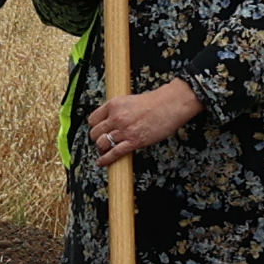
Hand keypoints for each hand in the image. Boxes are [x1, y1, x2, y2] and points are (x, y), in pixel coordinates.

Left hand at [85, 81, 201, 163]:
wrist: (170, 105)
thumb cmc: (155, 102)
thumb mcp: (129, 101)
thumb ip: (119, 111)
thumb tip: (112, 121)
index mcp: (114, 105)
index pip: (93, 119)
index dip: (94, 127)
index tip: (97, 131)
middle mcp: (116, 117)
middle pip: (95, 133)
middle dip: (96, 139)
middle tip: (101, 142)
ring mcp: (124, 130)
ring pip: (102, 144)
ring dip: (101, 149)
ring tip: (104, 151)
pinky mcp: (133, 141)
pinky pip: (114, 153)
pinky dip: (106, 160)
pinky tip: (101, 163)